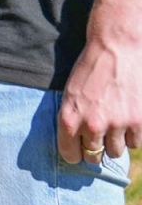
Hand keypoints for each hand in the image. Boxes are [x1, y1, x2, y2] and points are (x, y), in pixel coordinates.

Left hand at [57, 16, 141, 163]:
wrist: (116, 47)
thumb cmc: (90, 70)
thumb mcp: (70, 96)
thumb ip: (73, 121)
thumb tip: (78, 146)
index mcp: (69, 120)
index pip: (70, 156)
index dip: (76, 155)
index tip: (81, 151)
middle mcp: (92, 126)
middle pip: (94, 157)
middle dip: (97, 150)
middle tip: (101, 138)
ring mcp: (117, 124)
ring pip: (117, 151)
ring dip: (117, 142)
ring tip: (117, 124)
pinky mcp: (139, 120)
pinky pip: (137, 142)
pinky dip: (134, 135)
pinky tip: (130, 119)